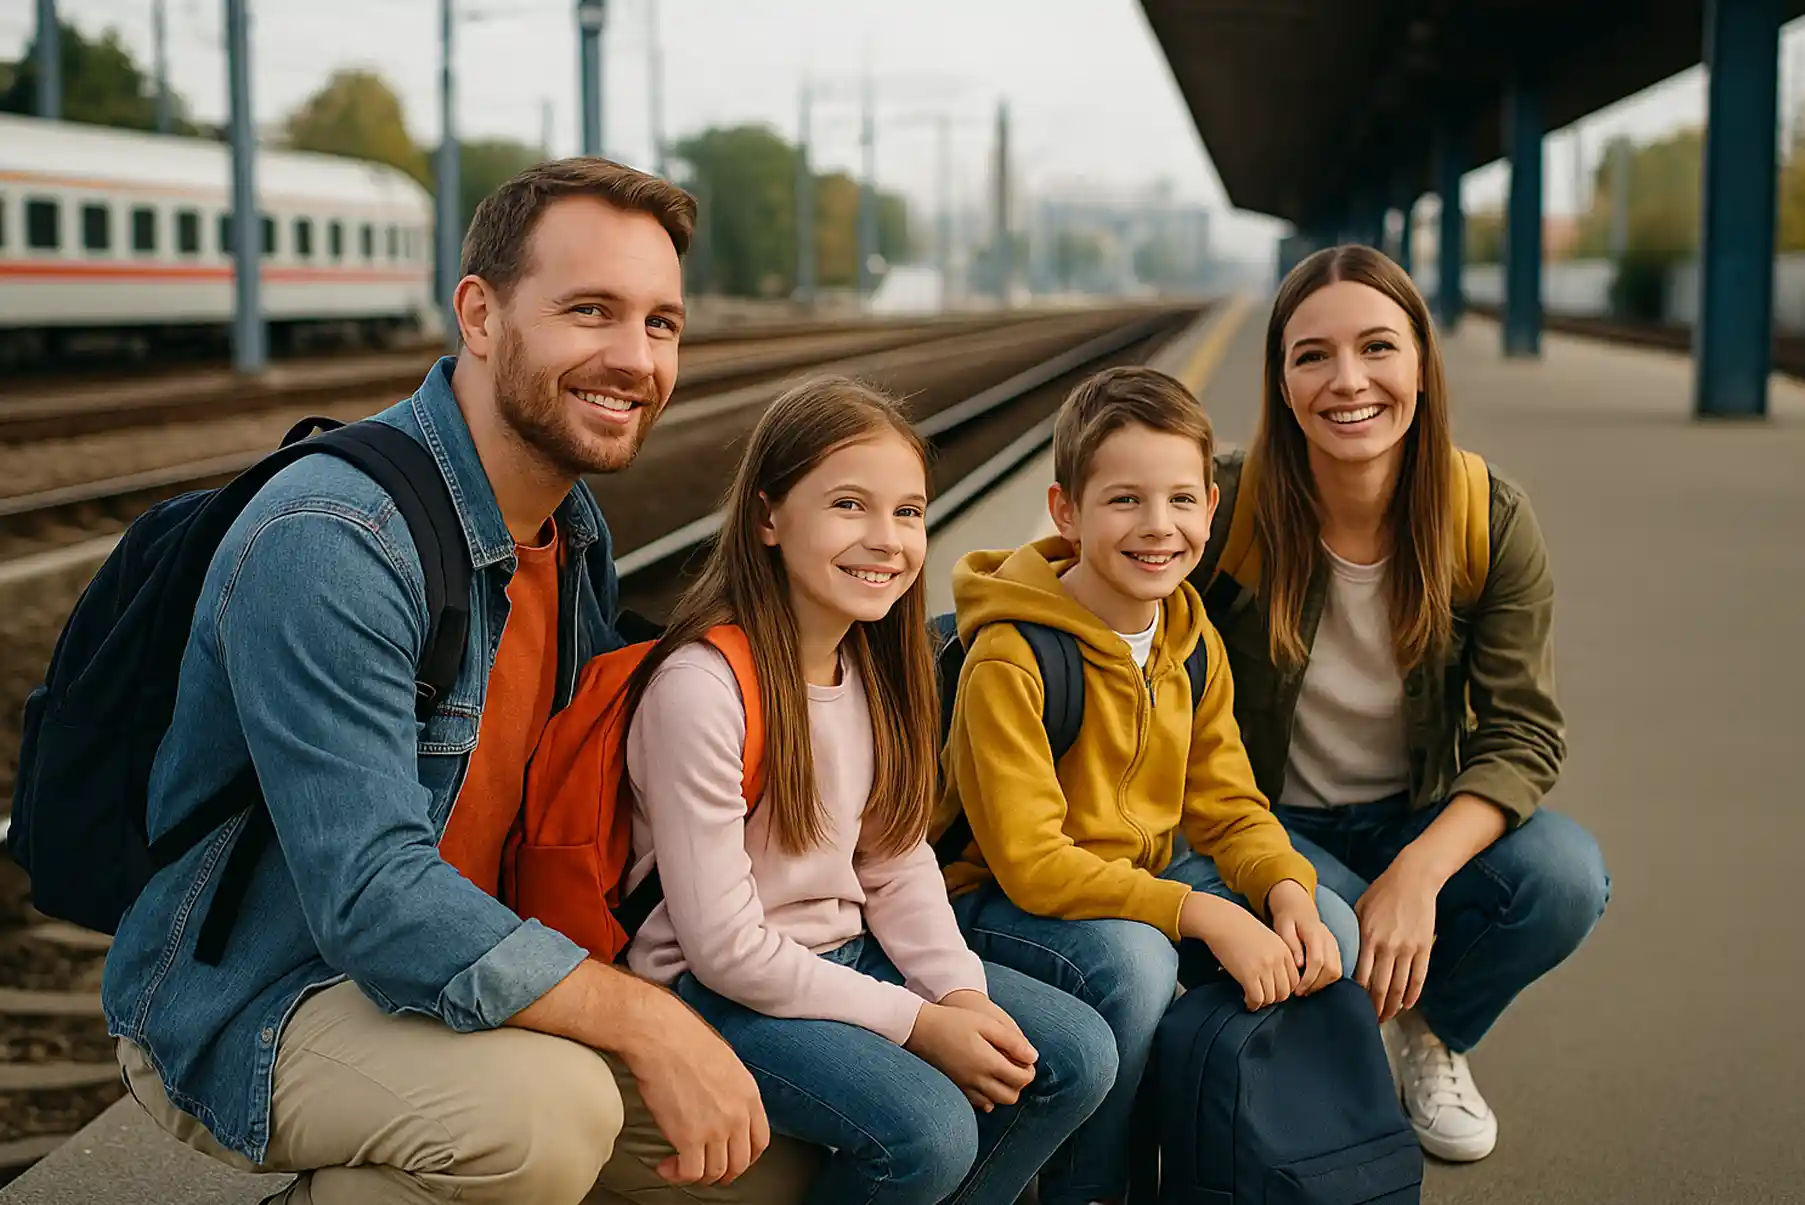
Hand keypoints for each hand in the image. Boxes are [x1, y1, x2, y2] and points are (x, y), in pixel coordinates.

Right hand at [617, 989, 770, 1186]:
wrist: (662, 1037)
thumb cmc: (685, 1040)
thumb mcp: (726, 1062)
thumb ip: (731, 1090)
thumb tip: (721, 1104)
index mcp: (749, 1095)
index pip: (760, 1141)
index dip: (747, 1157)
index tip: (733, 1160)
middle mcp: (738, 1115)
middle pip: (740, 1162)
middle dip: (723, 1172)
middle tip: (706, 1171)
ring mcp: (716, 1128)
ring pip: (715, 1172)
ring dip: (697, 1175)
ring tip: (679, 1167)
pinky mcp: (689, 1138)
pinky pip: (690, 1172)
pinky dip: (677, 1175)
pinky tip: (665, 1166)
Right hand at [906, 994, 1036, 1110]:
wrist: (920, 1029)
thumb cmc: (954, 1021)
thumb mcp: (986, 1023)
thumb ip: (1012, 1041)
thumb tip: (1032, 1057)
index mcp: (989, 1063)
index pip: (1021, 1079)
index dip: (1029, 1070)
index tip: (1025, 1058)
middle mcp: (978, 1081)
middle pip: (1011, 1096)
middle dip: (1018, 1083)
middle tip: (1015, 1066)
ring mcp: (966, 1088)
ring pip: (996, 1103)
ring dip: (1004, 1090)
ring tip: (1000, 1071)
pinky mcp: (957, 1089)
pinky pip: (980, 1103)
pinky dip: (988, 1096)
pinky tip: (985, 1079)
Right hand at [1179, 890, 1300, 1009]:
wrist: (1223, 921)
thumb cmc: (1241, 928)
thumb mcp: (1268, 939)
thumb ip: (1277, 956)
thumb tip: (1277, 977)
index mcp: (1284, 951)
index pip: (1294, 980)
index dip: (1284, 989)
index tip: (1274, 991)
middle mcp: (1278, 960)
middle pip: (1285, 992)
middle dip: (1275, 998)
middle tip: (1264, 997)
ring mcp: (1264, 968)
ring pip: (1271, 998)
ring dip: (1263, 1002)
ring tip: (1254, 1000)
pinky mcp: (1248, 975)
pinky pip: (1257, 998)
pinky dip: (1253, 1004)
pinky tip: (1247, 1001)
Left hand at [1266, 879, 1342, 996]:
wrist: (1298, 907)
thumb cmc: (1287, 918)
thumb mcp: (1283, 928)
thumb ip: (1292, 945)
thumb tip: (1300, 965)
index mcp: (1315, 934)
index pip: (1317, 961)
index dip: (1308, 979)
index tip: (1297, 989)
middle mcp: (1329, 940)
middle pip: (1330, 969)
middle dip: (1315, 984)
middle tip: (1300, 992)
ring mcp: (1334, 944)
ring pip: (1336, 971)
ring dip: (1322, 984)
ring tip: (1305, 989)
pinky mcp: (1335, 950)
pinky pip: (1337, 969)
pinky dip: (1327, 979)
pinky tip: (1312, 982)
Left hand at [1353, 859, 1439, 1022]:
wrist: (1413, 879)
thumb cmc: (1382, 892)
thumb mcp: (1359, 909)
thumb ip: (1353, 933)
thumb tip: (1343, 953)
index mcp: (1368, 938)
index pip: (1360, 976)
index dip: (1357, 996)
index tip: (1353, 1006)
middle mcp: (1387, 947)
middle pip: (1380, 987)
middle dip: (1375, 1007)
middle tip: (1371, 1021)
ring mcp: (1408, 948)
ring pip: (1400, 986)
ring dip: (1393, 1006)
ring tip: (1387, 1017)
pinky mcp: (1423, 947)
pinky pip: (1419, 977)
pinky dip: (1413, 994)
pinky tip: (1407, 1005)